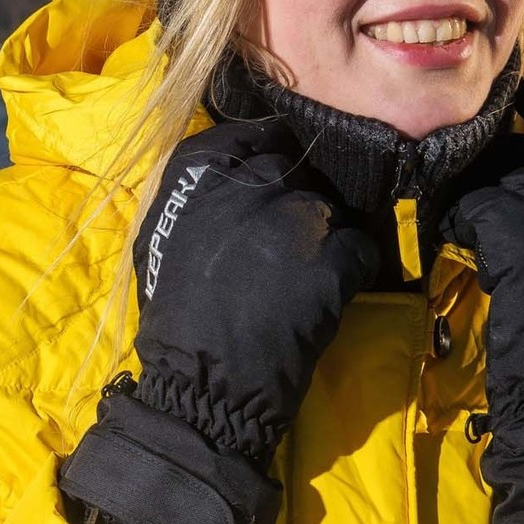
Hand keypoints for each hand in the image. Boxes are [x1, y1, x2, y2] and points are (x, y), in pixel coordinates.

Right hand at [58, 118, 379, 523]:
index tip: (278, 167)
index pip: (249, 135)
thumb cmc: (174, 322)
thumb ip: (199, 197)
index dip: (268, 150)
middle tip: (289, 243)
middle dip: (295, 202)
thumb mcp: (165, 239)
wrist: (202, 388)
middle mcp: (246, 186)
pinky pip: (359, 245)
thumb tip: (238, 171)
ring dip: (324, 237)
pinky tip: (332, 291)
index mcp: (196, 177)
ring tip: (307, 273)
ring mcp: (292, 222)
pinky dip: (352, 267)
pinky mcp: (330, 262)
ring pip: (328, 208)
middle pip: (292, 172)